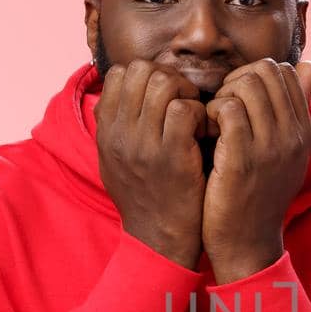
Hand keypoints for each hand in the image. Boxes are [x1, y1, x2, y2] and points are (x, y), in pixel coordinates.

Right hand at [96, 60, 207, 269]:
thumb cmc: (146, 198)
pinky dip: (201, 113)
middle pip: (141, 70)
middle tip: (186, 102)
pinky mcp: (173, 158)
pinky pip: (185, 109)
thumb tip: (114, 95)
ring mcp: (145, 145)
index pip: (119, 73)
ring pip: (164, 82)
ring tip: (196, 116)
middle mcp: (120, 135)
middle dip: (169, 77)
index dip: (147, 76)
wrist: (160, 241)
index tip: (164, 98)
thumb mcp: (114, 162)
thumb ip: (114, 128)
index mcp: (106, 132)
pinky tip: (204, 132)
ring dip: (187, 92)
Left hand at [202, 58, 310, 282]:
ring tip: (213, 119)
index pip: (285, 73)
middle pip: (266, 72)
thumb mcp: (287, 151)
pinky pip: (227, 108)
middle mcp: (293, 136)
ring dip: (222, 94)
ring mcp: (270, 148)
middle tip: (221, 105)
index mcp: (304, 132)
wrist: (246, 244)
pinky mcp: (242, 159)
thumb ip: (296, 107)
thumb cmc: (258, 194)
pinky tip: (206, 130)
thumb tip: (310, 64)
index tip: (237, 99)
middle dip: (237, 79)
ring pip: (247, 84)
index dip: (254, 75)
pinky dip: (211, 111)